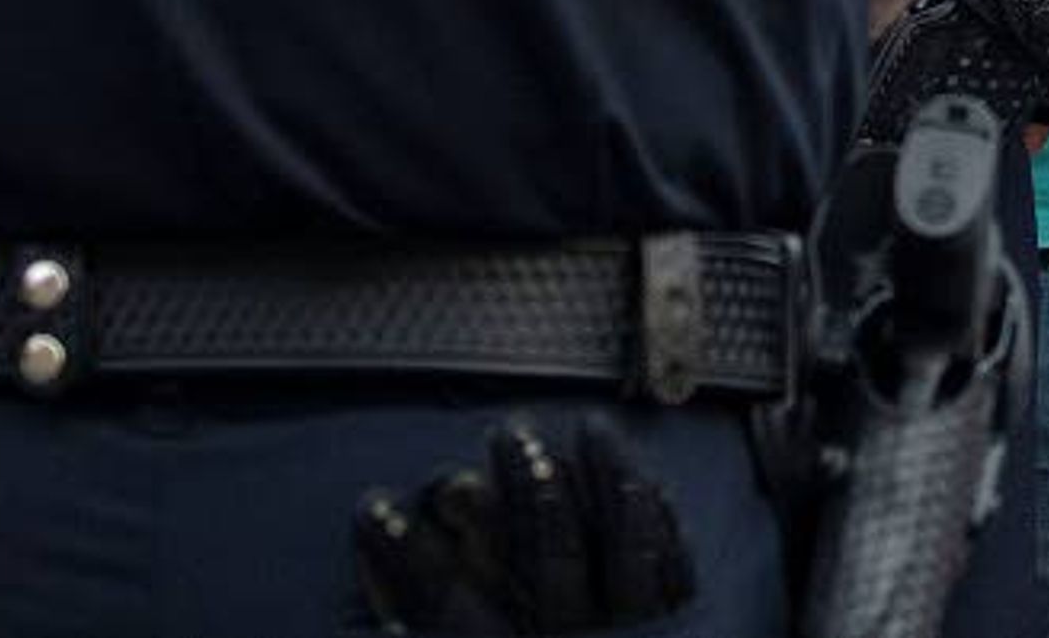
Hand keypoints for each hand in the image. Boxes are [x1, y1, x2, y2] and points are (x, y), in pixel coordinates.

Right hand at [353, 415, 693, 632]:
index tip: (372, 505)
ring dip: (608, 479)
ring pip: (624, 543)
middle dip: (527, 485)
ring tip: (591, 430)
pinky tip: (650, 487)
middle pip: (550, 551)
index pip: (443, 609)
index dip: (404, 557)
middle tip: (506, 433)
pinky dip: (662, 524)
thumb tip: (393, 631)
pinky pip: (676, 570)